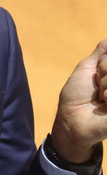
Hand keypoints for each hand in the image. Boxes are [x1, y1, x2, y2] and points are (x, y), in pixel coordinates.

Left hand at [51, 39, 106, 162]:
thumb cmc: (76, 96)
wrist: (72, 120)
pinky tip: (105, 105)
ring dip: (105, 84)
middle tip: (97, 86)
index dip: (104, 64)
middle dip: (104, 71)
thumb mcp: (86, 69)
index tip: (96, 74)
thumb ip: (100, 53)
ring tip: (101, 97)